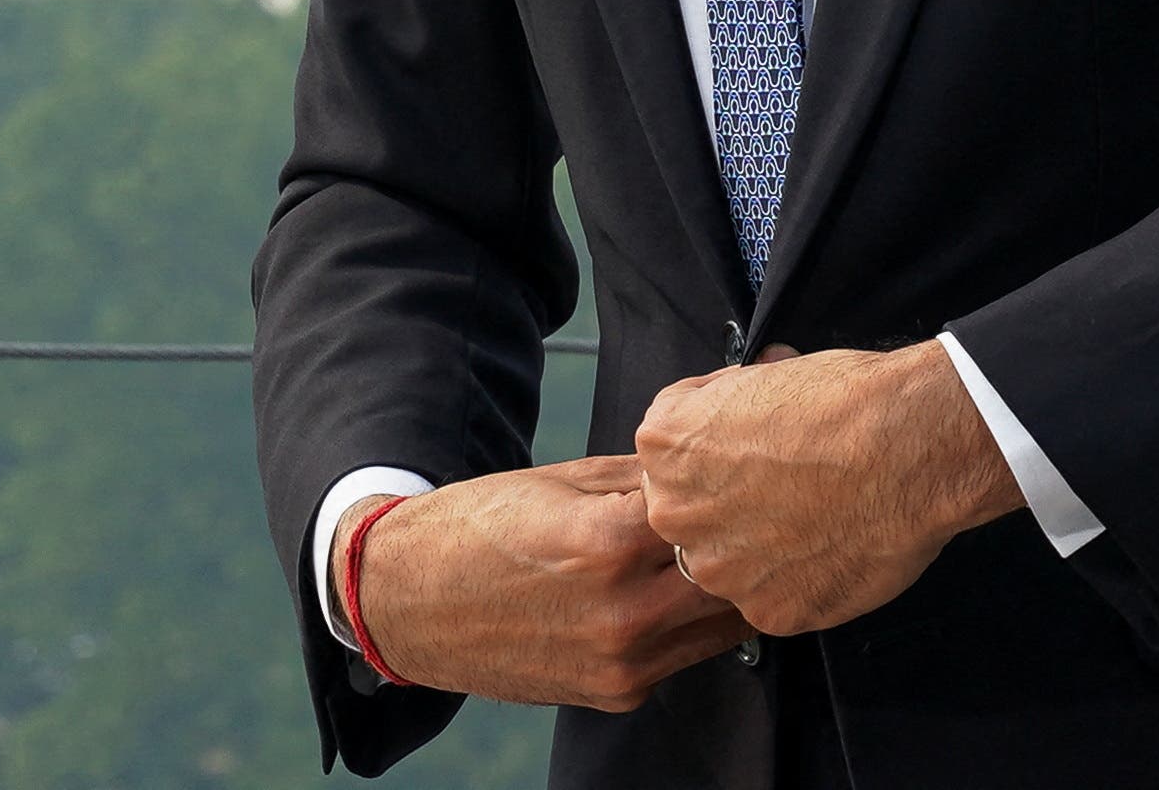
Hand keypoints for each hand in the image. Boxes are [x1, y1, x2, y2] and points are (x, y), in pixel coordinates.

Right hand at [336, 455, 749, 709]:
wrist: (409, 601)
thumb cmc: (479, 530)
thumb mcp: (565, 479)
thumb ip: (644, 476)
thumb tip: (704, 463)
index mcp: (610, 542)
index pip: (714, 510)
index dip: (729, 486)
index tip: (738, 473)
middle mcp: (622, 612)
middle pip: (732, 576)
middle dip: (743, 542)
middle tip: (749, 514)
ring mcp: (621, 662)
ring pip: (722, 625)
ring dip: (727, 589)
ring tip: (721, 554)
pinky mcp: (616, 694)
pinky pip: (684, 656)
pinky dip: (691, 625)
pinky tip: (675, 595)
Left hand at [635, 342, 1021, 635]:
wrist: (908, 447)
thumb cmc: (848, 401)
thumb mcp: (766, 371)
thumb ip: (729, 404)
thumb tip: (739, 403)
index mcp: (667, 445)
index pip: (671, 451)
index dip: (719, 444)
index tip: (753, 442)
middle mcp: (677, 513)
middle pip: (693, 512)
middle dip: (731, 501)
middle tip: (787, 484)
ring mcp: (721, 570)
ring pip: (731, 561)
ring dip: (762, 547)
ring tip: (819, 517)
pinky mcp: (768, 610)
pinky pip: (774, 597)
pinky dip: (802, 579)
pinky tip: (835, 546)